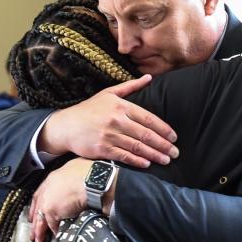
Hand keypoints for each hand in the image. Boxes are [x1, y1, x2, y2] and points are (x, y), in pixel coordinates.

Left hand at [29, 158, 111, 241]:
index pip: (41, 193)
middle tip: (33, 230)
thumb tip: (76, 183)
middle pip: (37, 207)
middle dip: (35, 221)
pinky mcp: (51, 210)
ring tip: (39, 240)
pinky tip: (55, 237)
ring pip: (40, 218)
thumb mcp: (77, 169)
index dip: (38, 204)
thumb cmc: (90, 174)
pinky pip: (51, 225)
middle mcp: (47, 188)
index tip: (35, 212)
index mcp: (53, 177)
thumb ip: (71, 178)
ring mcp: (47, 200)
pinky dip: (54, 232)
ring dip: (39, 230)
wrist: (92, 181)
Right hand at [38, 75, 178, 167]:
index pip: (148, 118)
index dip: (163, 129)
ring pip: (137, 147)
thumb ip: (130, 86)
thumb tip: (149, 78)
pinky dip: (137, 161)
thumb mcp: (108, 94)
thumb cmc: (89, 110)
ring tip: (166, 160)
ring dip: (154, 154)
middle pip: (145, 134)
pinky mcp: (102, 149)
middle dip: (163, 144)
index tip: (174, 137)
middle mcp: (116, 120)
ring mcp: (109, 135)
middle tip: (175, 152)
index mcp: (120, 106)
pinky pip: (124, 156)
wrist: (66, 126)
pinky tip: (147, 163)